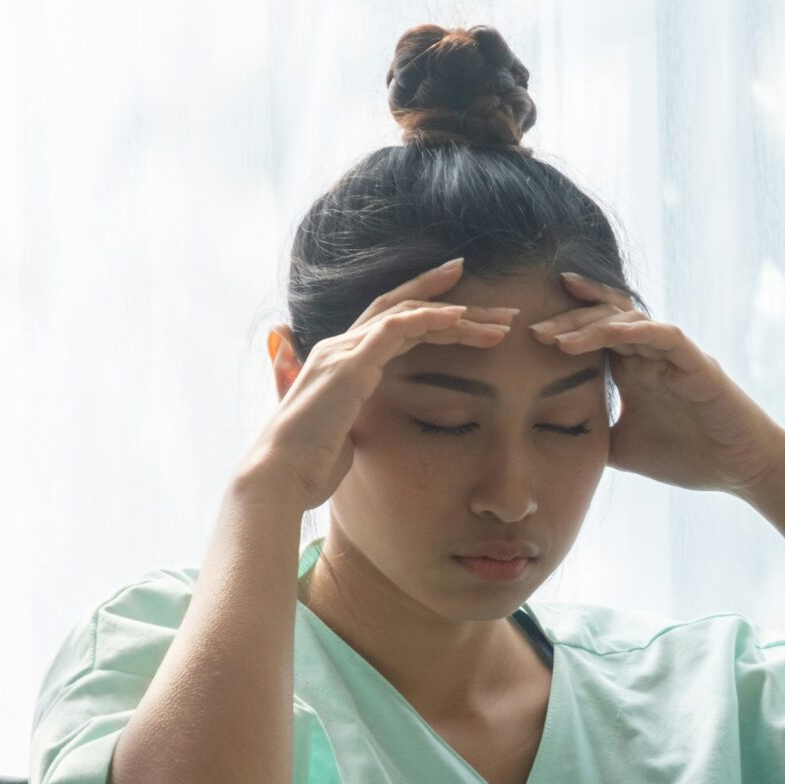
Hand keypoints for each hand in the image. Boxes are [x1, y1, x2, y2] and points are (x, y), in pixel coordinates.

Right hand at [236, 257, 518, 513]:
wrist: (280, 477)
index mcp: (344, 362)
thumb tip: (361, 426)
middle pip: (407, 311)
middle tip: (504, 310)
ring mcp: (344, 352)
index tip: (474, 312)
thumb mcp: (347, 436)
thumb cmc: (311, 467)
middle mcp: (342, 348)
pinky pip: (394, 328)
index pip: (394, 324)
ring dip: (459, 315)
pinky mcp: (350, 365)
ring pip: (409, 315)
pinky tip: (460, 318)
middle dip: (457, 306)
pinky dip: (428, 319)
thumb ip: (357, 419)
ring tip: (502, 321)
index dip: (434, 313)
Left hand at [531, 271, 784, 494]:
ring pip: (629, 321)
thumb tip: (545, 444)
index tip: (523, 333)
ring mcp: (675, 355)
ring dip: (592, 325)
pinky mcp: (697, 363)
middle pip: (604, 319)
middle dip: (566, 323)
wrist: (742, 470)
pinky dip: (638, 331)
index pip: (593, 335)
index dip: (561, 328)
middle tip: (530, 331)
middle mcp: (651, 355)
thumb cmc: (691, 457)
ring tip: (558, 338)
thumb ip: (593, 435)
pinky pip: (665, 335)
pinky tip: (610, 334)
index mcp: (635, 370)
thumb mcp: (624, 449)